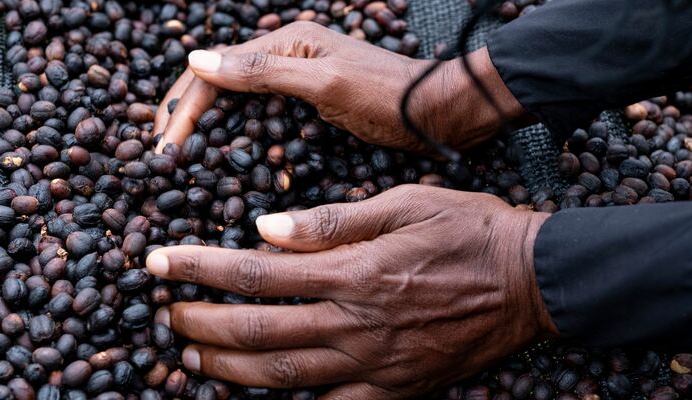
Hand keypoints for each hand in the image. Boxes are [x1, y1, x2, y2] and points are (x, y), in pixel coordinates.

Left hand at [146, 185, 558, 398]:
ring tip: (191, 358)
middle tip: (166, 315)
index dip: (199, 269)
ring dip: (228, 369)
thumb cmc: (469, 229)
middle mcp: (357, 323)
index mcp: (355, 272)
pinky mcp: (395, 389)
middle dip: (199, 324)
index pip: (256, 273)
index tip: (159, 263)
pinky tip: (260, 397)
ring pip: (283, 376)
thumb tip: (265, 228)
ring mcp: (375, 365)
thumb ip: (332, 221)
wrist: (532, 281)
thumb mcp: (404, 203)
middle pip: (258, 332)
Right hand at [154, 22, 525, 155]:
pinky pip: (259, 119)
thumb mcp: (325, 82)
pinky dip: (237, 138)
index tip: (162, 147)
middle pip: (218, 84)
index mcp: (285, 43)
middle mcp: (284, 58)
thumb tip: (197, 60)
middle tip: (159, 156)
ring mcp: (295, 83)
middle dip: (185, 117)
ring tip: (179, 159)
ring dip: (206, 128)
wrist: (438, 114)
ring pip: (234, 103)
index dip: (184, 107)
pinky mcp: (307, 106)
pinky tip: (225, 160)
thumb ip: (263, 71)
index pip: (215, 70)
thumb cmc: (387, 95)